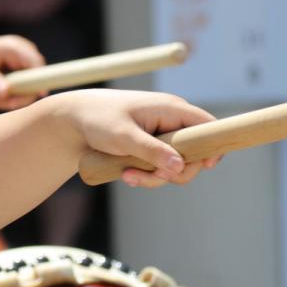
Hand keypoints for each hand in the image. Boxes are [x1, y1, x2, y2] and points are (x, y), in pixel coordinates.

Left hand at [0, 35, 45, 110]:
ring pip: (29, 90)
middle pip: (35, 79)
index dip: (40, 79)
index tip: (37, 95)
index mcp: (14, 46)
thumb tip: (5, 92)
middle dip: (18, 96)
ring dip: (11, 100)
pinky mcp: (21, 77)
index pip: (35, 62)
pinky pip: (22, 93)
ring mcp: (23, 66)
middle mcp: (23, 55)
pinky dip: (9, 100)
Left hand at [59, 89, 220, 187]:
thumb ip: (151, 151)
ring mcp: (161, 139)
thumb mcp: (123, 136)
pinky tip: (125, 175)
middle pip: (195, 155)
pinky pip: (159, 171)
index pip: (207, 125)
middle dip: (175, 172)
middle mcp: (171, 123)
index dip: (213, 145)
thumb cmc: (98, 119)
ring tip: (128, 175)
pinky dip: (145, 177)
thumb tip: (180, 167)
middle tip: (154, 177)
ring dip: (154, 178)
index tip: (207, 165)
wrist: (73, 121)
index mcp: (171, 109)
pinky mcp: (150, 151)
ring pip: (175, 168)